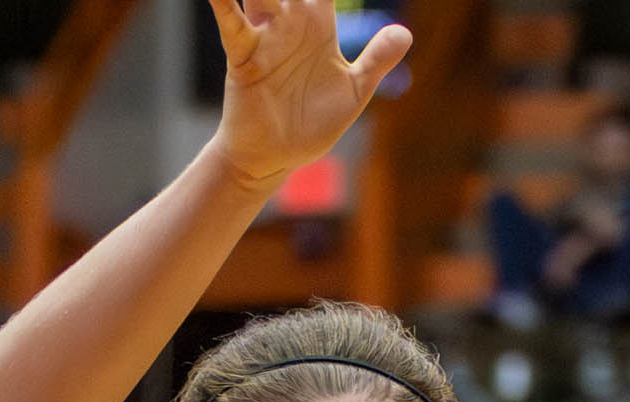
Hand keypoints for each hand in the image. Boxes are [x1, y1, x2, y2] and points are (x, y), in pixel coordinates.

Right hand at [207, 0, 410, 192]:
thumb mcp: (353, 91)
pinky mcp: (244, 56)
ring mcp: (266, 36)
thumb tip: (405, 32)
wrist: (276, 158)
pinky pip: (233, 24)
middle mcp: (290, 21)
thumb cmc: (311, 124)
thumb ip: (376, 60)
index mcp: (318, 24)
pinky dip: (224, 3)